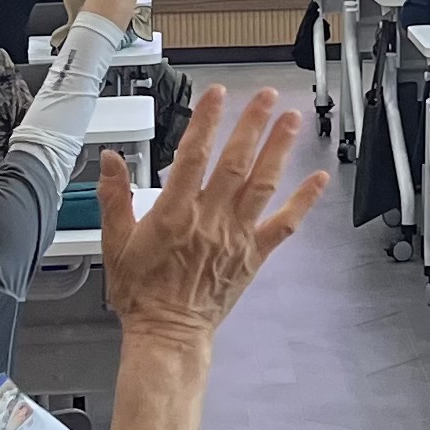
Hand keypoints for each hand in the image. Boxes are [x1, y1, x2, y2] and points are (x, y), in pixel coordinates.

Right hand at [97, 87, 328, 352]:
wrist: (168, 334)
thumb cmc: (142, 294)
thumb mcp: (115, 244)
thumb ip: (113, 198)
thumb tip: (110, 160)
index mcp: (174, 214)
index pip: (193, 156)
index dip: (206, 122)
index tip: (216, 96)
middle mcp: (210, 220)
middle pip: (234, 162)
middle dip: (251, 125)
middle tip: (266, 96)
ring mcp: (236, 236)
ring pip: (262, 184)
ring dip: (278, 149)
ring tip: (291, 120)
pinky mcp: (254, 254)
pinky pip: (284, 224)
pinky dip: (303, 201)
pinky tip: (318, 179)